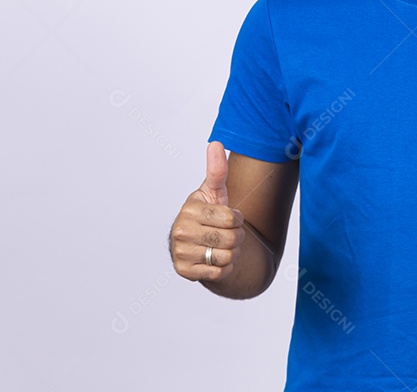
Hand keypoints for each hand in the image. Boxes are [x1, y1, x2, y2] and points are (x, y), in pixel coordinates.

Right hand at [169, 141, 245, 281]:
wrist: (196, 241)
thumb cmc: (208, 212)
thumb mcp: (214, 191)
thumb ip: (217, 170)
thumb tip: (216, 143)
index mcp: (189, 209)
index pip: (231, 218)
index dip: (236, 218)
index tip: (227, 217)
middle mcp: (180, 231)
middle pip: (230, 239)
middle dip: (237, 237)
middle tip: (228, 233)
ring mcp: (180, 252)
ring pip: (226, 257)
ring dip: (232, 253)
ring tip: (222, 245)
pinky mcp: (184, 271)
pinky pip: (219, 273)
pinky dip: (224, 268)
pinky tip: (215, 258)